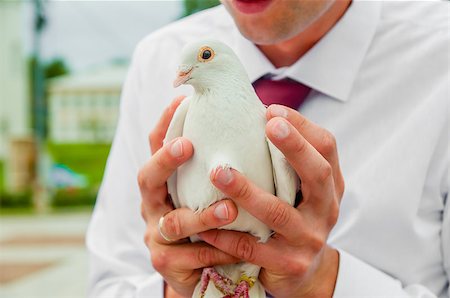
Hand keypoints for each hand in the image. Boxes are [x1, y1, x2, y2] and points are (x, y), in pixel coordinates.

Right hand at [138, 96, 238, 296]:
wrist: (203, 272)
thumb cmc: (211, 222)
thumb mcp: (209, 193)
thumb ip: (218, 168)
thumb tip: (251, 128)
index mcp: (164, 183)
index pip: (155, 147)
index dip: (164, 124)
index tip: (179, 101)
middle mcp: (154, 205)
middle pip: (147, 179)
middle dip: (164, 160)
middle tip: (186, 145)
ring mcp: (156, 235)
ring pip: (173, 222)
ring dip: (202, 215)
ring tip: (229, 209)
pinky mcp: (166, 263)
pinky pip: (192, 256)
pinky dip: (217, 250)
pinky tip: (237, 249)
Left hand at [199, 104, 344, 296]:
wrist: (302, 272)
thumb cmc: (293, 217)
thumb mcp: (301, 190)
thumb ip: (287, 162)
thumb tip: (256, 117)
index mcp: (330, 186)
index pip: (327, 148)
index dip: (303, 127)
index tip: (272, 110)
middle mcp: (326, 210)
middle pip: (318, 174)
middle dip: (295, 147)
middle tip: (269, 125)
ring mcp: (309, 239)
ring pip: (279, 213)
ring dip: (248, 191)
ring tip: (219, 172)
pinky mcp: (289, 264)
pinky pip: (252, 247)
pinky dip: (227, 235)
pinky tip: (205, 225)